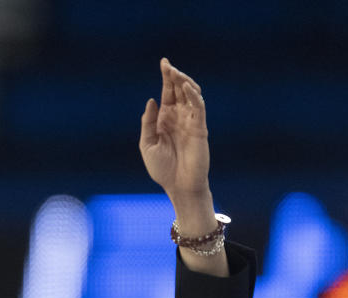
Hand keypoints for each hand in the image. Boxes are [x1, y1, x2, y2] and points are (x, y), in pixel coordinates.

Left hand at [139, 58, 208, 202]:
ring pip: (191, 95)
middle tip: (167, 65)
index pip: (168, 92)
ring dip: (184, 83)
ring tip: (175, 73)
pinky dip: (194, 96)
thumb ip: (148, 123)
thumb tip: (152, 100)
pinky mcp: (200, 128)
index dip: (167, 77)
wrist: (177, 186)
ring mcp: (190, 121)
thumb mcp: (147, 144)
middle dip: (174, 76)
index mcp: (165, 119)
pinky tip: (186, 88)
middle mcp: (179, 117)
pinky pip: (199, 108)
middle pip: (179, 90)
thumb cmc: (162, 169)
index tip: (164, 62)